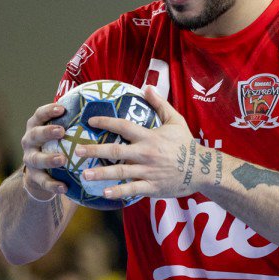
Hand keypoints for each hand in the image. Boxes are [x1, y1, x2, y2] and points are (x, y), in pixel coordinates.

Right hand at [19, 102, 68, 199]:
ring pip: (36, 159)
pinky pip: (43, 182)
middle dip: (47, 132)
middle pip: (35, 135)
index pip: (39, 115)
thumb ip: (72, 123)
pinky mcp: (34, 178)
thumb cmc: (56, 146)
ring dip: (49, 159)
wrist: (40, 174)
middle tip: (61, 131)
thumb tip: (99, 106)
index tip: (62, 108)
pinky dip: (53, 185)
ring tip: (62, 159)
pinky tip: (64, 187)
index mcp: (36, 127)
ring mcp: (30, 160)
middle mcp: (29, 141)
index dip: (48, 111)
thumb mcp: (59, 134)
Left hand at [78, 87, 202, 200]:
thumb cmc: (186, 144)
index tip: (90, 121)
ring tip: (84, 174)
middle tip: (76, 151)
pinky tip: (104, 192)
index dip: (106, 122)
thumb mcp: (175, 121)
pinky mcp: (151, 186)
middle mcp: (145, 153)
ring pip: (120, 171)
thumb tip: (147, 87)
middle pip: (115, 150)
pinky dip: (118, 191)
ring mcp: (147, 171)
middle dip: (94, 150)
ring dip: (101, 172)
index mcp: (149, 136)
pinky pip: (132, 189)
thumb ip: (159, 104)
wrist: (202, 169)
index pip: (123, 126)